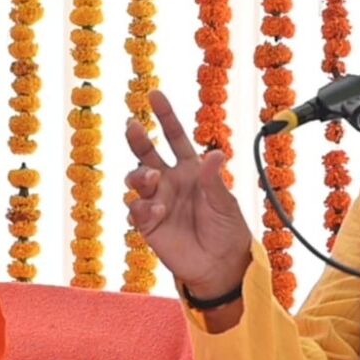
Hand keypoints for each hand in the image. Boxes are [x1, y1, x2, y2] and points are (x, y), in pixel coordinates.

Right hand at [124, 90, 251, 297]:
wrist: (221, 264)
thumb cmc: (227, 229)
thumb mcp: (225, 202)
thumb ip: (214, 180)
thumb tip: (215, 153)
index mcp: (190, 170)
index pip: (174, 137)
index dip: (165, 116)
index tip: (155, 94)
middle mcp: (170, 181)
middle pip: (147, 153)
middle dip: (138, 138)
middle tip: (133, 126)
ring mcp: (157, 201)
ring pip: (136, 179)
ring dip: (140, 175)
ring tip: (152, 178)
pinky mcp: (148, 225)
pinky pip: (136, 209)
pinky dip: (143, 207)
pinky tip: (157, 211)